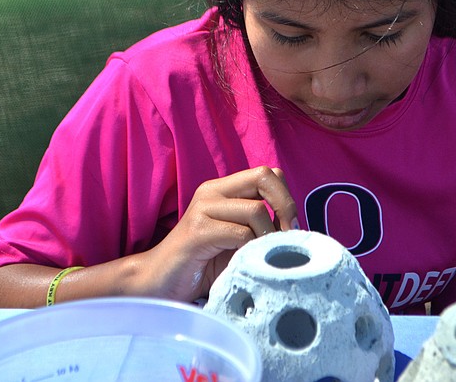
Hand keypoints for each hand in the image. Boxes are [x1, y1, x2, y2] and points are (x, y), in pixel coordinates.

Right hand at [147, 166, 297, 301]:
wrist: (158, 282)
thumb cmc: (202, 265)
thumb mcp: (238, 241)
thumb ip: (261, 228)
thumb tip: (297, 230)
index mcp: (223, 190)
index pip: (268, 173)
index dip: (285, 196)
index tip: (289, 226)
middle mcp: (212, 191)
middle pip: (264, 176)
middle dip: (285, 204)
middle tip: (287, 235)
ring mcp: (203, 208)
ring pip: (255, 210)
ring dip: (267, 236)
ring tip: (261, 255)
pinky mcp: (197, 231)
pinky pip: (239, 232)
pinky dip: (251, 248)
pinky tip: (245, 262)